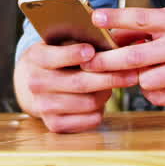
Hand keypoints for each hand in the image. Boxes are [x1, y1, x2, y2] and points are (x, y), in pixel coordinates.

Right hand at [14, 41, 137, 132]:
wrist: (33, 83)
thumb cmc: (57, 58)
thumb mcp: (59, 43)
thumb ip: (78, 40)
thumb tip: (110, 41)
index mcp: (35, 58)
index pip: (53, 57)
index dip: (72, 54)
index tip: (91, 50)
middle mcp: (35, 83)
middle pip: (78, 83)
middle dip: (108, 77)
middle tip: (131, 72)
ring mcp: (43, 106)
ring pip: (88, 103)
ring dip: (107, 93)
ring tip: (117, 83)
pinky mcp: (54, 125)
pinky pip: (90, 119)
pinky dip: (102, 109)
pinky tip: (102, 98)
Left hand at [84, 7, 164, 106]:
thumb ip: (138, 28)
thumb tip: (105, 34)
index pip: (141, 19)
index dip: (116, 18)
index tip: (95, 17)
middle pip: (136, 56)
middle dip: (107, 61)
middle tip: (88, 63)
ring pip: (145, 81)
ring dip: (135, 79)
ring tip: (141, 72)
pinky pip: (158, 97)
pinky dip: (151, 92)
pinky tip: (159, 82)